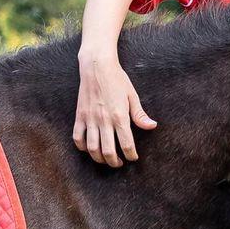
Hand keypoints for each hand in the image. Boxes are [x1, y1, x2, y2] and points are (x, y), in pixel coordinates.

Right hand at [72, 52, 156, 166]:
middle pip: (108, 151)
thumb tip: (152, 126)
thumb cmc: (117, 79)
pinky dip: (82, 147)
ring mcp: (90, 119)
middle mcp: (104, 120)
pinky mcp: (80, 116)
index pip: (127, 144)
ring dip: (99, 158)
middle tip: (119, 163)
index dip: (131, 155)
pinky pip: (77, 138)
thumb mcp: (132, 95)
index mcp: (120, 116)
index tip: (133, 157)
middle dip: (114, 162)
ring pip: (92, 148)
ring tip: (105, 158)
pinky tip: (89, 148)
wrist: (97, 66)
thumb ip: (140, 114)